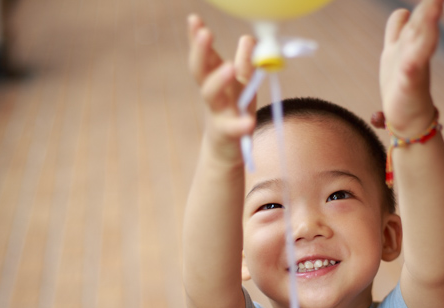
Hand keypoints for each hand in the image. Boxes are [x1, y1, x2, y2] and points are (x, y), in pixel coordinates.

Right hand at [188, 15, 255, 158]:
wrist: (225, 151)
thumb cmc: (232, 112)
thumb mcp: (241, 86)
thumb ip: (245, 63)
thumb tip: (248, 38)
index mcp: (215, 80)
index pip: (205, 56)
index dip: (198, 39)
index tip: (194, 19)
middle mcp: (212, 95)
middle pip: (200, 71)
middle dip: (201, 51)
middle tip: (205, 32)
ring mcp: (217, 114)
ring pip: (211, 95)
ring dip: (218, 80)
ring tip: (228, 67)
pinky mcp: (227, 135)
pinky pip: (233, 129)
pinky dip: (240, 126)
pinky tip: (249, 122)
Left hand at [379, 0, 443, 136]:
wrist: (407, 119)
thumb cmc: (401, 85)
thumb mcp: (396, 52)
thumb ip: (398, 31)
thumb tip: (402, 12)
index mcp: (407, 43)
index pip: (415, 16)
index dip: (425, 4)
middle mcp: (412, 52)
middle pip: (420, 25)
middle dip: (429, 7)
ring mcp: (412, 68)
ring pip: (419, 43)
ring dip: (426, 25)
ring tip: (434, 7)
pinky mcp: (408, 85)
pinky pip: (410, 70)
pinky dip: (412, 62)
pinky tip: (412, 59)